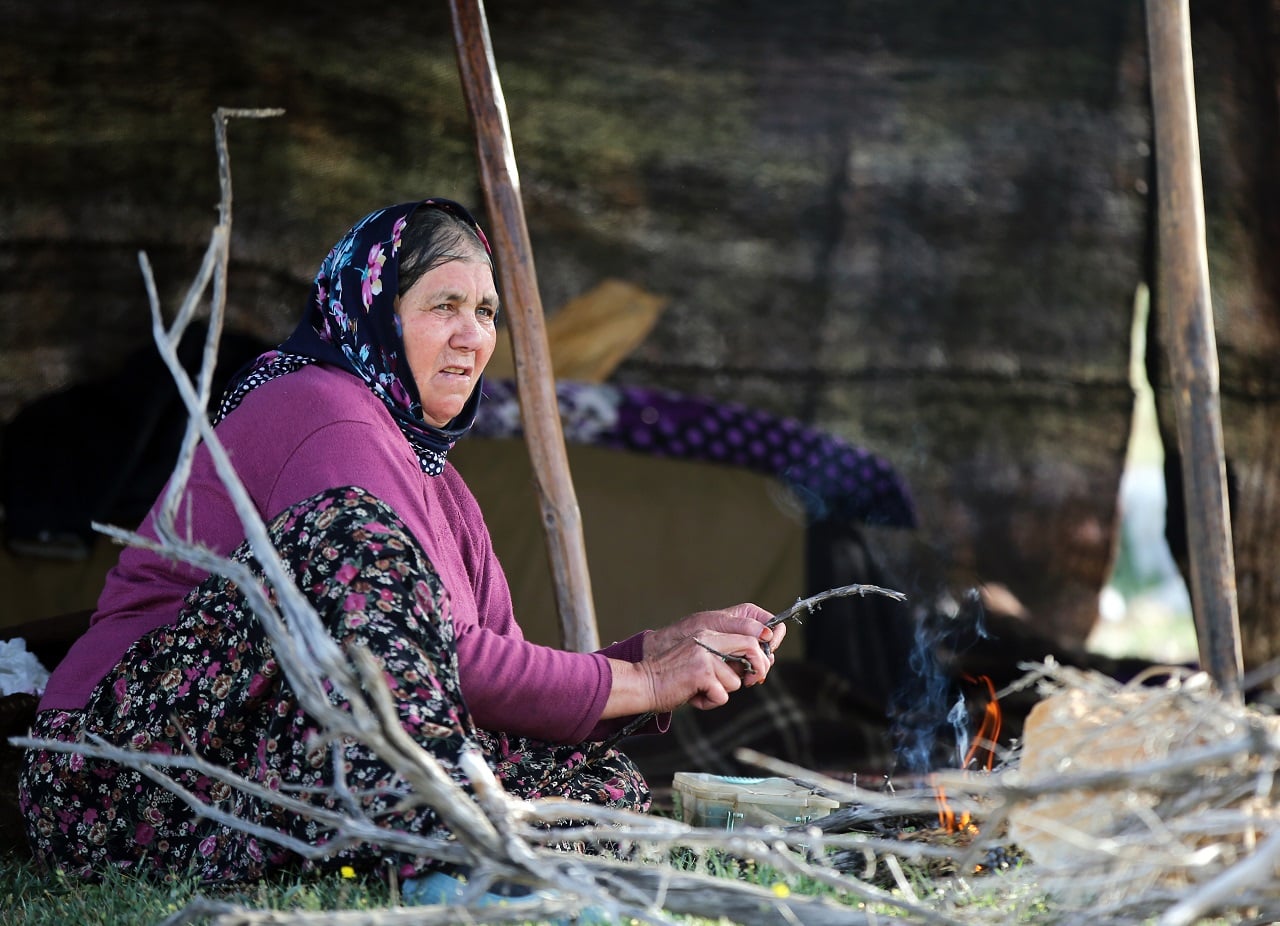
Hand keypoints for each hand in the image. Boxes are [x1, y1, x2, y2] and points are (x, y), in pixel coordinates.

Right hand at [602, 603, 785, 718]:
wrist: (642, 683)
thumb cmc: (671, 677)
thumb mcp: (698, 658)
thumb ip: (721, 657)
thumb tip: (753, 669)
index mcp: (708, 633)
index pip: (747, 632)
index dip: (764, 647)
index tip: (767, 661)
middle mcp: (707, 639)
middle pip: (752, 647)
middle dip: (759, 667)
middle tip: (754, 681)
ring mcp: (705, 655)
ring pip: (736, 679)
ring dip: (722, 691)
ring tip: (701, 691)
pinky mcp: (701, 673)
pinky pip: (722, 694)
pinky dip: (710, 702)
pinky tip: (694, 697)